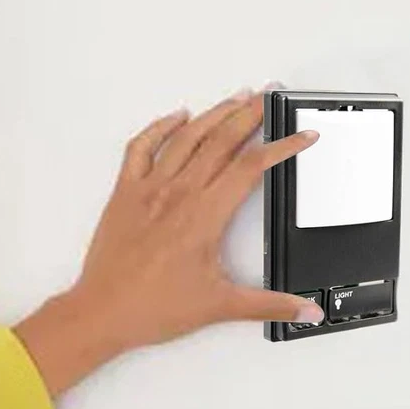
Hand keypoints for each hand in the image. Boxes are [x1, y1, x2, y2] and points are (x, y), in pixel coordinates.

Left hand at [14, 88, 322, 395]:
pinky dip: (160, 127)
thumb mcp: (221, 306)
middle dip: (250, 114)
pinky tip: (176, 116)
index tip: (302, 136)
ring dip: (214, 113)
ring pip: (187, 137)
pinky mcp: (125, 192)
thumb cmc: (153, 308)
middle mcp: (178, 193)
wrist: (102, 312)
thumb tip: (307, 311)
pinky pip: (142, 147)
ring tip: (236, 98)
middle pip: (222, 140)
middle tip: (269, 96)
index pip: (252, 167)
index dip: (282, 146)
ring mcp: (149, 188)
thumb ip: (270, 305)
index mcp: (205, 215)